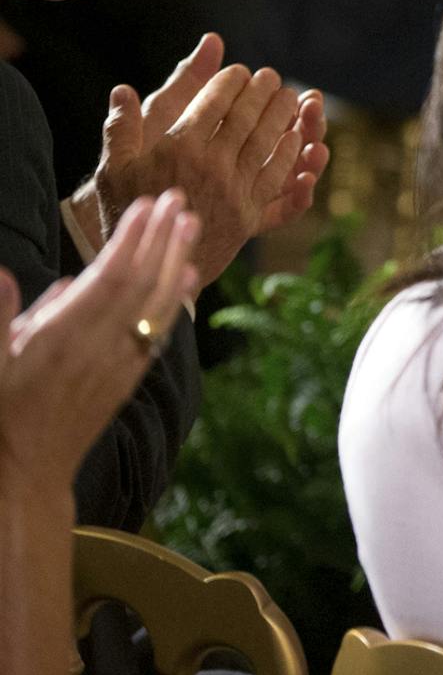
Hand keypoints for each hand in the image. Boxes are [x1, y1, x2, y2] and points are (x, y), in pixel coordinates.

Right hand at [0, 191, 199, 495]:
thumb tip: (3, 275)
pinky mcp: (126, 380)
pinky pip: (159, 331)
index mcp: (62, 339)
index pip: (107, 279)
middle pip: (142, 285)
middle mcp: (99, 349)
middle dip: (162, 239)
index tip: (145, 205)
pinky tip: (187, 278)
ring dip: (176, 261)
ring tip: (191, 225)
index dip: (130, 240)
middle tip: (179, 199)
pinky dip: (176, 301)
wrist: (22, 475)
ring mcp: (118, 365)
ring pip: (157, 305)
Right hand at [92, 36, 328, 284]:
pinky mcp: (251, 213)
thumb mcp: (113, 170)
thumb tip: (122, 89)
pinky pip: (276, 175)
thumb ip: (120, 128)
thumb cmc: (129, 213)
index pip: (214, 102)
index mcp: (180, 149)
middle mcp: (213, 165)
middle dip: (262, 91)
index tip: (239, 70)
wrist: (150, 268)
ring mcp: (236, 190)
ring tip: (290, 96)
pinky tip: (295, 137)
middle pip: (247, 117)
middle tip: (271, 75)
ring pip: (267, 142)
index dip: (230, 82)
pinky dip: (288, 153)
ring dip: (282, 115)